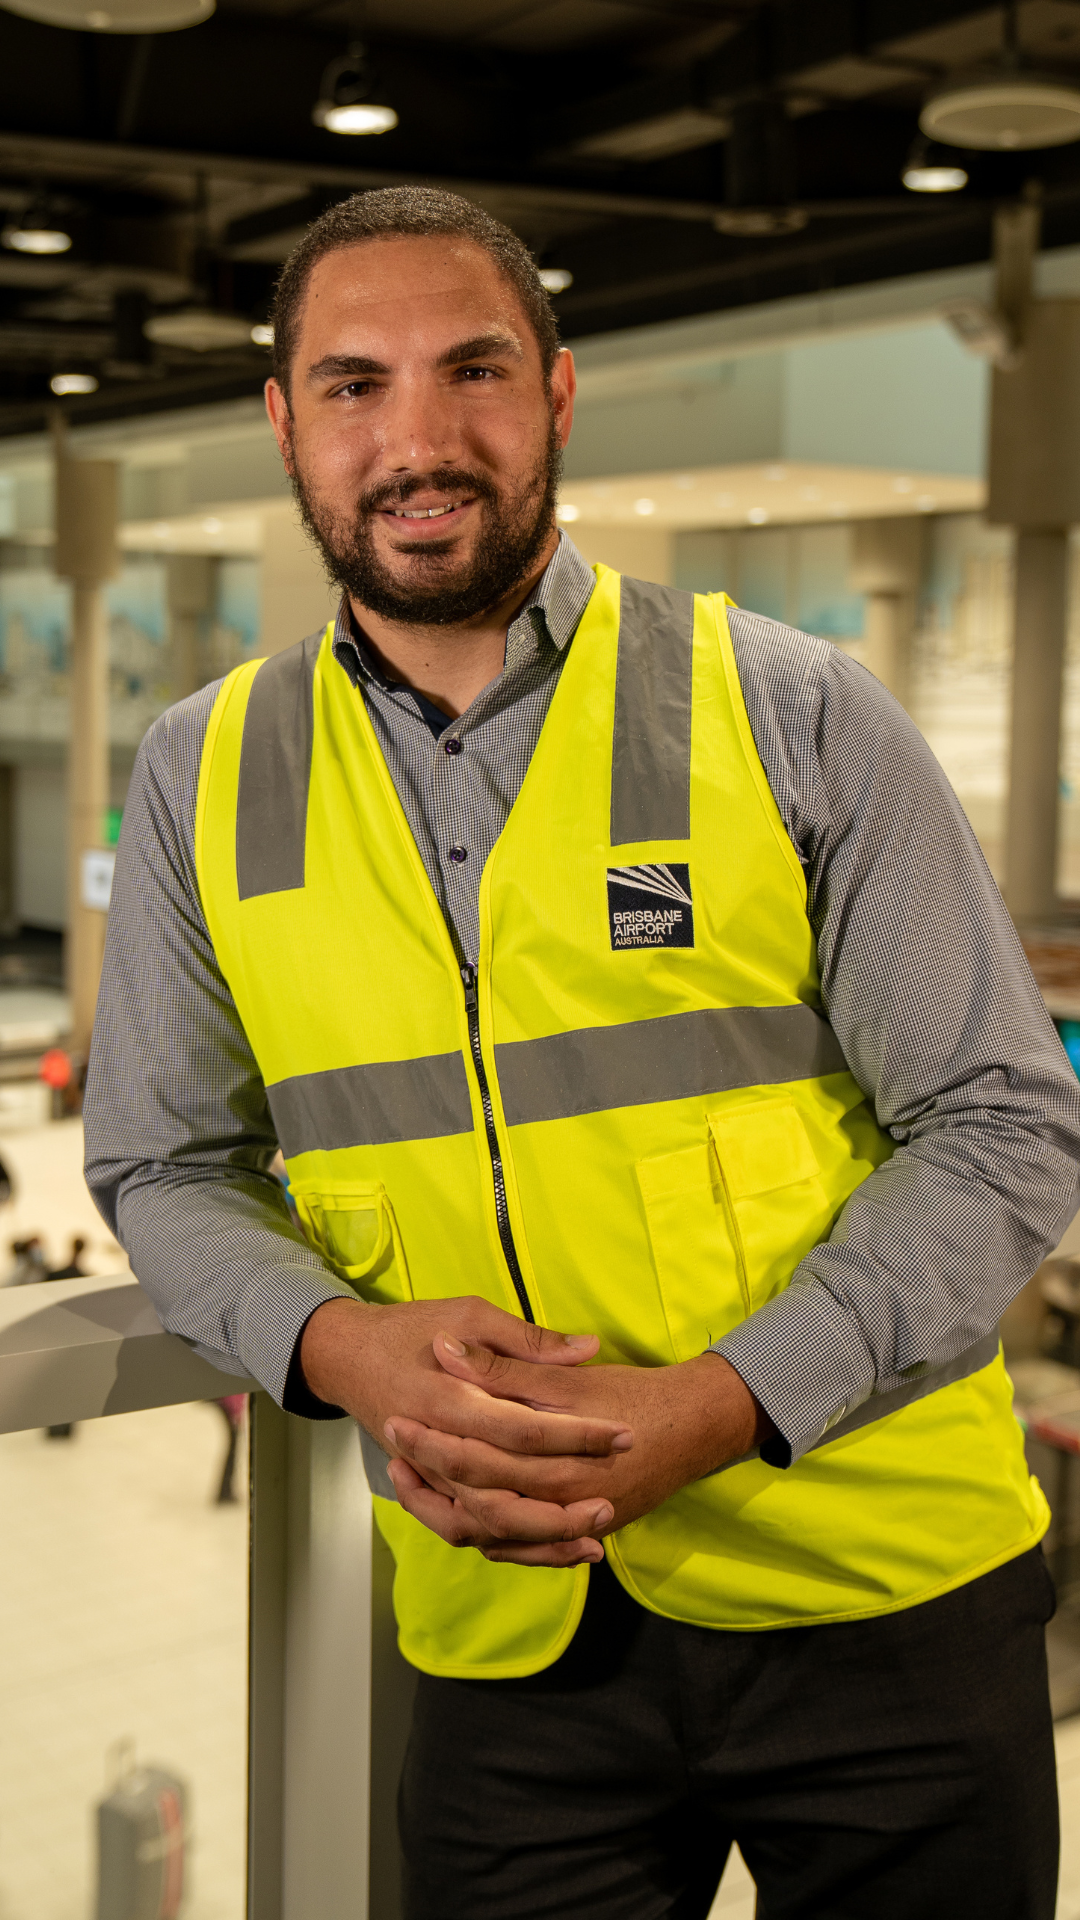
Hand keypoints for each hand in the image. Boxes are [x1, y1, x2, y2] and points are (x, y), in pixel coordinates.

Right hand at [299, 1296, 632, 1564]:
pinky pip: (469, 1532)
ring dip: (540, 1537)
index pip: (521, 1428)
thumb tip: (587, 1349)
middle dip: (563, 1500)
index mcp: (448, 1399)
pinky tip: (555, 1548)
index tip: (623, 1434)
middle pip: (504, 1491)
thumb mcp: (468, 1313)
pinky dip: (511, 1547)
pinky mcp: (429, 1490)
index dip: (575, 1435)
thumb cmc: (410, 1329)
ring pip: (485, 1525)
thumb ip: (526, 1339)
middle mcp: (435, 1447)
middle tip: (614, 1495)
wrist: (347, 1357)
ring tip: (594, 1538)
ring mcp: (428, 1475)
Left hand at [385, 1341, 771, 1565]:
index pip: (476, 1459)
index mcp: (554, 1461)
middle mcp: (560, 1505)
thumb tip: (447, 1348)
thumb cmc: (633, 1394)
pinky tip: (463, 1511)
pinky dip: (488, 1533)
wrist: (698, 1428)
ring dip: (450, 1510)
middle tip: (394, 1445)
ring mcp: (570, 1526)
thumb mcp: (568, 1378)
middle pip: (477, 1500)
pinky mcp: (580, 1532)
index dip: (431, 1440)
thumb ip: (508, 1367)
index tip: (396, 1418)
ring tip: (414, 1482)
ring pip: (494, 1534)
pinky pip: (522, 1548)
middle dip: (431, 1475)